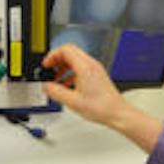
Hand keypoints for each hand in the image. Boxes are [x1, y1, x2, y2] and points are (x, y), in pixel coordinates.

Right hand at [41, 44, 162, 152]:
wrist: (117, 113)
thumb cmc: (101, 107)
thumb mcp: (72, 101)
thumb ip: (55, 92)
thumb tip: (46, 86)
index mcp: (85, 67)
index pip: (65, 49)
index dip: (52, 55)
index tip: (46, 65)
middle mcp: (91, 65)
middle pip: (70, 52)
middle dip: (57, 60)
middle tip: (49, 70)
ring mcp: (95, 69)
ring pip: (75, 60)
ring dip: (64, 67)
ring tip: (56, 80)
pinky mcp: (97, 75)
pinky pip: (81, 68)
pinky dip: (71, 73)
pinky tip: (67, 86)